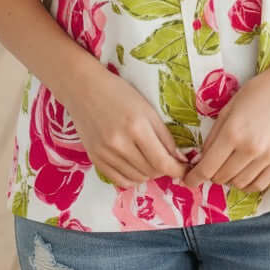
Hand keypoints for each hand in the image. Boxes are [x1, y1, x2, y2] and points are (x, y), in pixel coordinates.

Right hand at [65, 67, 190, 188]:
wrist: (84, 88)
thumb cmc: (119, 92)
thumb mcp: (147, 109)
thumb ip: (164, 135)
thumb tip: (179, 159)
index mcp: (137, 127)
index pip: (162, 161)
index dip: (177, 169)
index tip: (185, 168)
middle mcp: (120, 143)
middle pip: (151, 171)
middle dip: (164, 169)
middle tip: (167, 159)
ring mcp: (105, 154)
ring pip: (137, 178)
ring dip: (149, 173)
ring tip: (151, 160)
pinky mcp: (95, 159)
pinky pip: (120, 181)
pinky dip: (132, 178)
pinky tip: (136, 167)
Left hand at [183, 66, 269, 192]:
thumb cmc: (257, 91)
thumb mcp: (229, 107)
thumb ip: (214, 134)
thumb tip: (203, 158)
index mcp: (232, 132)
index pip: (207, 167)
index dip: (194, 178)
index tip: (188, 181)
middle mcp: (249, 148)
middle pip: (222, 177)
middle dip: (212, 174)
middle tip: (211, 165)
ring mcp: (267, 157)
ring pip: (239, 183)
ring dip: (229, 179)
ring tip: (228, 166)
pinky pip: (259, 185)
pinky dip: (247, 184)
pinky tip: (243, 173)